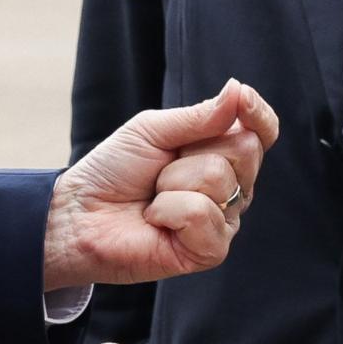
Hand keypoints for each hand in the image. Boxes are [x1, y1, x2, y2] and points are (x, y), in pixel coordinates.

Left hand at [50, 81, 282, 292]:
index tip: (241, 100)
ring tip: (154, 197)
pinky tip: (156, 220)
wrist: (80, 213)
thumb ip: (198, 116)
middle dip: (192, 151)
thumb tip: (239, 92)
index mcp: (221, 155)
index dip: (259, 114)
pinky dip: (168, 211)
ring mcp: (224, 221)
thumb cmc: (114, 171)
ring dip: (172, 183)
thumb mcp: (152, 130)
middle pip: (244, 150)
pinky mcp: (210, 251)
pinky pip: (203, 214)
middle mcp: (231, 189)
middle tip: (162, 168)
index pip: (262, 133)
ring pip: (219, 180)